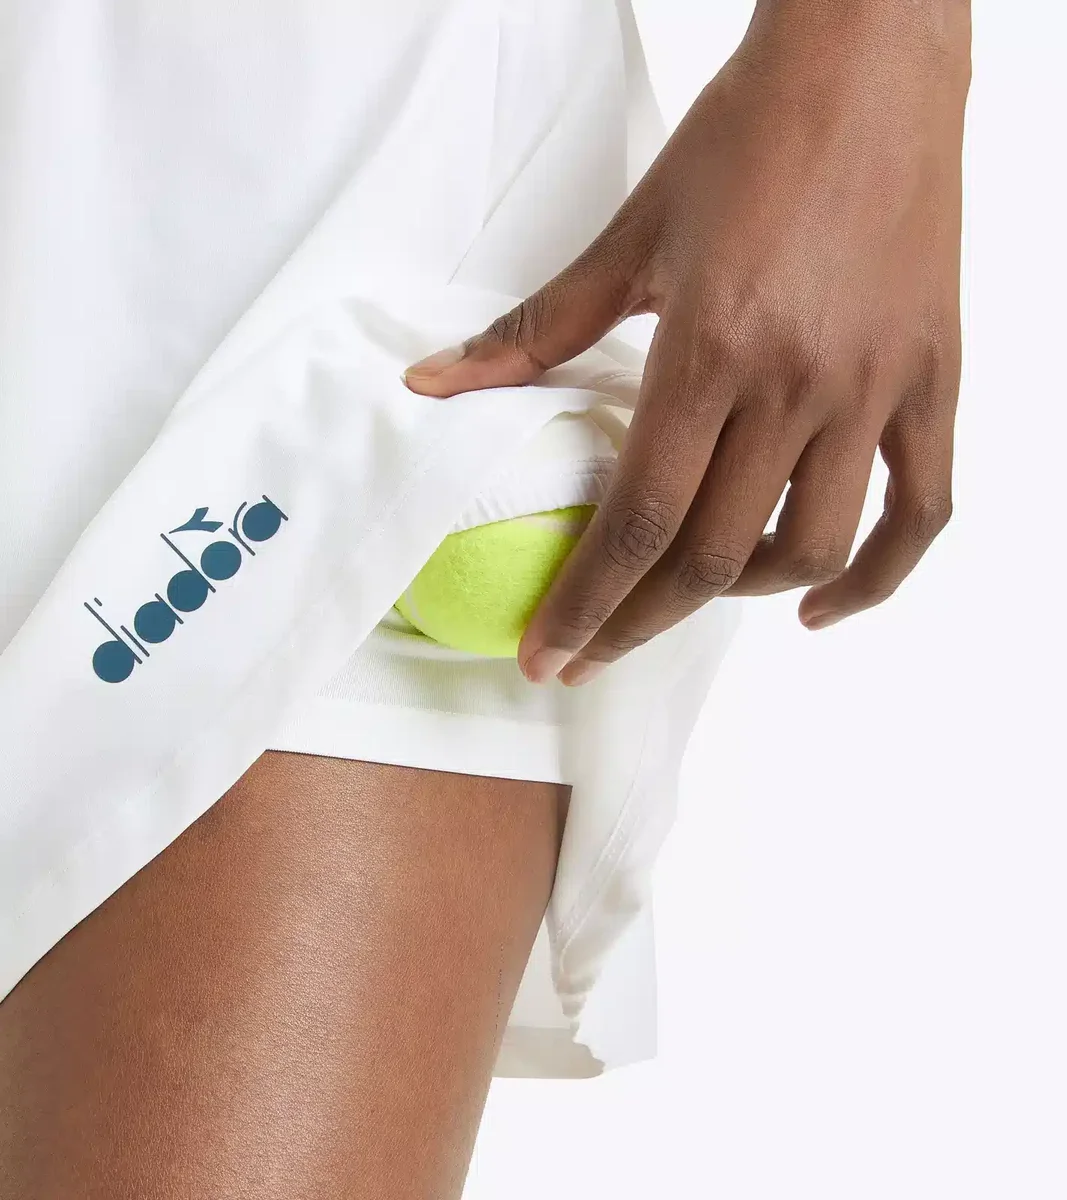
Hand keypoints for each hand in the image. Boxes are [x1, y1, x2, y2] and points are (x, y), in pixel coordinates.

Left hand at [403, 0, 970, 684]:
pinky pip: (922, 509)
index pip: (640, 518)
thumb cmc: (744, 138)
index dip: (588, 604)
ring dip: (741, 597)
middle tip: (592, 649)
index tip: (549, 656)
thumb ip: (536, 329)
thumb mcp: (631, 236)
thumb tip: (433, 386)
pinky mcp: (933, 379)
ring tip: (688, 594)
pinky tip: (819, 604)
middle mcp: (799, 382)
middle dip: (640, 622)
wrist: (870, 62)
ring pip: (814, 545)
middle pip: (715, 554)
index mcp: (712, 347)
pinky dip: (875, 577)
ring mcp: (876, 386)